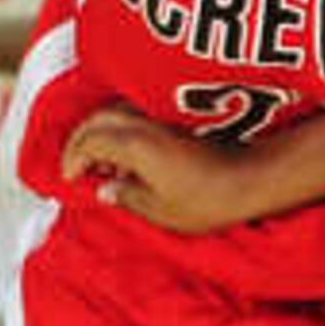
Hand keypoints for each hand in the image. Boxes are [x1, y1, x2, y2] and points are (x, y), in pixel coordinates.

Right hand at [64, 104, 266, 233]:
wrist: (254, 178)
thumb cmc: (209, 198)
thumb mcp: (159, 210)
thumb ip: (126, 197)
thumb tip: (106, 190)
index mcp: (133, 144)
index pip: (87, 142)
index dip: (73, 159)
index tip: (70, 179)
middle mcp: (145, 123)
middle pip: (97, 120)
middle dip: (81, 141)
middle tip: (79, 167)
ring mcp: (163, 119)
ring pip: (118, 115)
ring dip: (103, 135)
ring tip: (106, 167)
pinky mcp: (179, 122)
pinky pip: (139, 118)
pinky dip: (125, 133)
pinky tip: (133, 159)